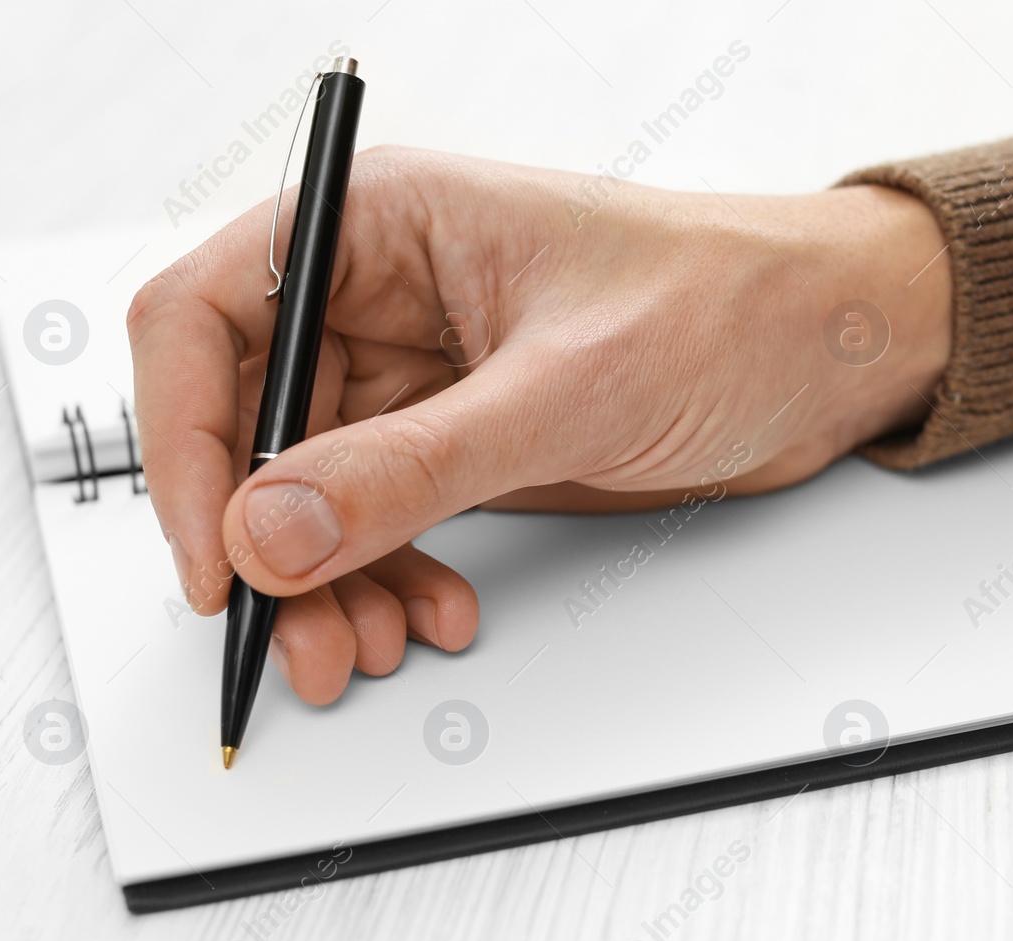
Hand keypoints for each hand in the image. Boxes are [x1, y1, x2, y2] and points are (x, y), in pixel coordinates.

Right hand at [127, 148, 951, 704]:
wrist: (828, 347)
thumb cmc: (729, 302)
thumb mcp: (566, 388)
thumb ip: (411, 466)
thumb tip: (270, 530)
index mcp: (381, 222)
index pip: (208, 317)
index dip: (183, 442)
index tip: (215, 556)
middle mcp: (380, 294)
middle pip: (248, 424)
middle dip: (266, 543)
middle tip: (298, 636)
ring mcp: (417, 375)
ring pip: (306, 490)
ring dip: (325, 581)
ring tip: (370, 645)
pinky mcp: (458, 440)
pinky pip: (376, 520)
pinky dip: (385, 577)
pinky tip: (431, 612)